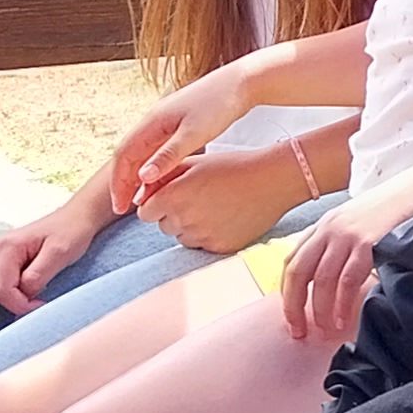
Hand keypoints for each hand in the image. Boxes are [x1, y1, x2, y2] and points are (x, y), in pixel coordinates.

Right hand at [0, 185, 107, 312]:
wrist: (76, 218)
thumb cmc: (70, 230)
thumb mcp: (59, 253)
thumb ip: (37, 275)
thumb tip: (23, 293)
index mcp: (5, 247)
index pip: (1, 291)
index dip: (20, 305)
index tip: (41, 305)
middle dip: (13, 303)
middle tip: (36, 302)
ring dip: (11, 299)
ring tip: (33, 294)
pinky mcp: (1, 262)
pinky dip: (11, 294)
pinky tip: (27, 290)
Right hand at [108, 73, 228, 211]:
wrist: (243, 81)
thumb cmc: (220, 105)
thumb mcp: (194, 134)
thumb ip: (169, 155)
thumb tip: (142, 178)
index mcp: (152, 121)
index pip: (123, 155)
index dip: (119, 182)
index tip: (120, 206)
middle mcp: (154, 119)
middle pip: (128, 153)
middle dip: (123, 181)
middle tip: (124, 207)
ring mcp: (165, 120)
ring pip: (142, 151)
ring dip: (137, 175)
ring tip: (140, 199)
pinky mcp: (178, 123)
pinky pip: (155, 148)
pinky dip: (152, 165)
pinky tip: (160, 179)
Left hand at [135, 145, 307, 256]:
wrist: (271, 181)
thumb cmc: (232, 167)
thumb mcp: (194, 164)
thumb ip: (163, 178)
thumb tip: (141, 194)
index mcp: (173, 196)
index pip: (145, 213)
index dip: (156, 204)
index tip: (173, 196)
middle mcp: (184, 219)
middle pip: (163, 226)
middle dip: (173, 214)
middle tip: (198, 199)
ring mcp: (202, 237)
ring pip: (182, 238)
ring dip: (190, 227)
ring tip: (214, 208)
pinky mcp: (219, 248)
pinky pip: (202, 247)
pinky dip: (209, 235)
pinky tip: (225, 218)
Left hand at [281, 164, 412, 344]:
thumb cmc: (388, 214)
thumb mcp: (353, 225)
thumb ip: (337, 247)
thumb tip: (324, 285)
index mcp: (323, 226)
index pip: (291, 262)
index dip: (287, 293)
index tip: (291, 316)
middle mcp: (329, 229)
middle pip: (298, 272)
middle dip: (293, 306)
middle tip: (298, 331)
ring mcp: (347, 235)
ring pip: (321, 279)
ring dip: (319, 310)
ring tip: (324, 330)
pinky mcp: (367, 243)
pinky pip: (347, 280)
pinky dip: (342, 304)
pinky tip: (342, 321)